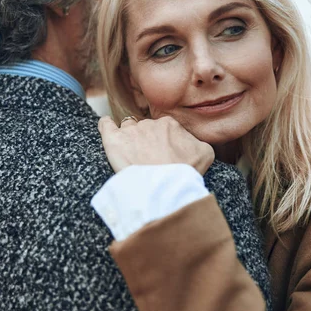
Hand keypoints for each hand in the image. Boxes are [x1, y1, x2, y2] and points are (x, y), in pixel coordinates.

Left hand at [98, 116, 214, 174]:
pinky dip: (106, 125)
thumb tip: (191, 141)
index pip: (164, 128)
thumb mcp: (205, 153)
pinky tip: (107, 127)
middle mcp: (150, 123)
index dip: (163, 142)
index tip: (163, 155)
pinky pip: (105, 124)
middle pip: (145, 128)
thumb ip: (196, 142)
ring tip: (130, 152)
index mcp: (170, 124)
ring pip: (127, 127)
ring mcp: (130, 131)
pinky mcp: (113, 141)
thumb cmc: (186, 172)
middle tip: (148, 160)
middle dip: (146, 141)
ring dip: (128, 137)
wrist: (165, 186)